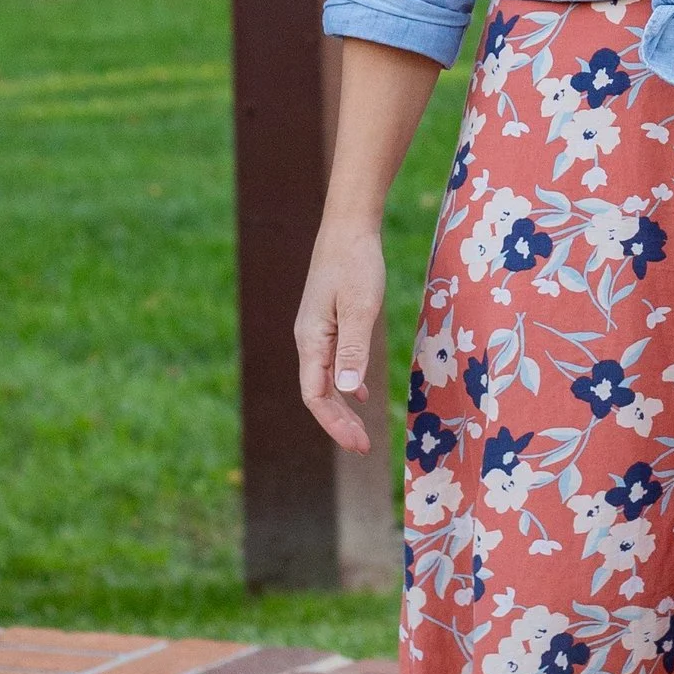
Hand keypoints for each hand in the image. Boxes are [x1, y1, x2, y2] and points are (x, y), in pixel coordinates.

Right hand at [296, 223, 384, 452]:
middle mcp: (309, 340)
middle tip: (365, 447)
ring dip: (342, 407)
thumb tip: (349, 391)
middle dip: (339, 423)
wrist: (348, 226)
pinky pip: (332, 362)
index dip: (335, 424)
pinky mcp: (328, 321)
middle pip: (319, 393)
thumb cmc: (356, 263)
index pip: (315, 396)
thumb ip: (354, 348)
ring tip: (361, 430)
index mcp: (311, 340)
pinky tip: (361, 392)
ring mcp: (317, 331)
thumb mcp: (361, 307)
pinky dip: (346, 383)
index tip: (359, 445)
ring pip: (325, 379)